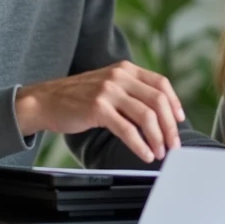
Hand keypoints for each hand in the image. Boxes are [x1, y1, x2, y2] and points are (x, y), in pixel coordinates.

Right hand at [14, 61, 183, 163]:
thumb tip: (158, 114)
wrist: (44, 101)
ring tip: (160, 152)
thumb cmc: (77, 97)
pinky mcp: (98, 108)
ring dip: (158, 138)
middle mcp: (119, 76)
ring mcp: (109, 91)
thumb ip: (130, 92)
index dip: (174, 103)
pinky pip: (127, 130)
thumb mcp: (107, 85)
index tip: (180, 120)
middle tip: (174, 144)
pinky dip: (140, 145)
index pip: (161, 84)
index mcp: (125, 69)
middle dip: (170, 126)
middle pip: (158, 101)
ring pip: (146, 116)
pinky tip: (145, 154)